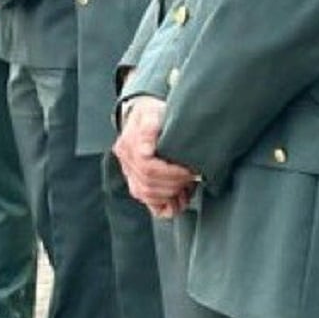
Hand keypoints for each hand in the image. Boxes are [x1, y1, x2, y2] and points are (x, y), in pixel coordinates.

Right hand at [113, 98, 196, 217]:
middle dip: (174, 185)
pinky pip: (147, 202)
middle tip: (192, 178)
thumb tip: (146, 150)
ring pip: (146, 195)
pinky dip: (163, 205)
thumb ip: (149, 127)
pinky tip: (178, 201)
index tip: (189, 170)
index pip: (148, 168)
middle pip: (147, 184)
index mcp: (128, 145)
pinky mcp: (137, 183)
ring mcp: (130, 174)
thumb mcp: (152, 112)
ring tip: (187, 188)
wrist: (147, 117)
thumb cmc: (153, 114)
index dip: (171, 173)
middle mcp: (126, 162)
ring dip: (170, 196)